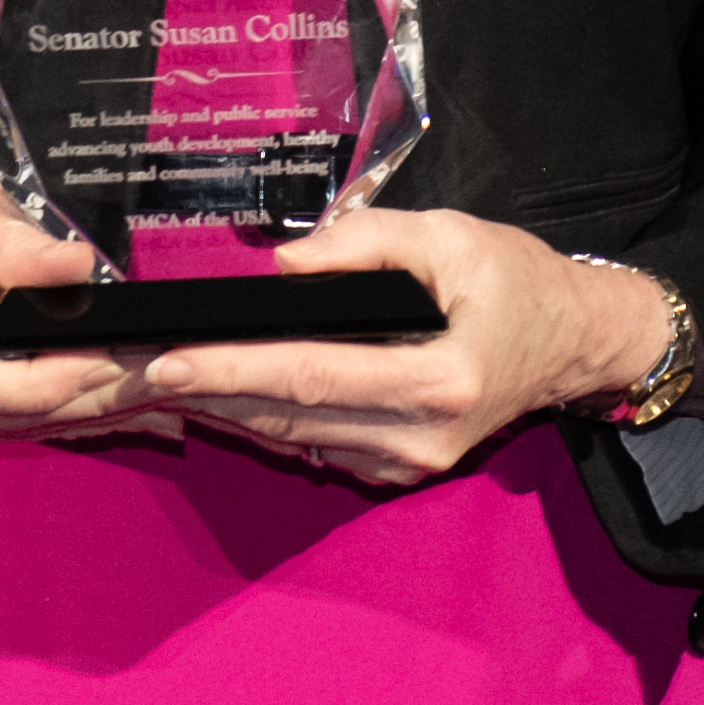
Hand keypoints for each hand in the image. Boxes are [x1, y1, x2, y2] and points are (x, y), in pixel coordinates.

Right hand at [0, 131, 168, 444]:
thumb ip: (15, 242)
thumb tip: (78, 267)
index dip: (43, 385)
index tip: (109, 361)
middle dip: (82, 399)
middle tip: (158, 376)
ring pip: (8, 427)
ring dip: (83, 413)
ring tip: (155, 394)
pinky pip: (5, 424)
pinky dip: (62, 412)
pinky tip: (120, 403)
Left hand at [132, 206, 667, 487]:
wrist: (577, 343)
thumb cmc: (519, 281)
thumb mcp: (450, 237)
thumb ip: (362, 243)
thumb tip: (278, 262)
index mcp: (438, 381)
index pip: (309, 374)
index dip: (231, 368)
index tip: (163, 359)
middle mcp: (419, 438)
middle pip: (287, 417)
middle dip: (203, 392)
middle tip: (127, 370)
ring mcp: (409, 463)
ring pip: (293, 438)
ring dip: (223, 410)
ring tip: (152, 381)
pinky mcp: (400, 468)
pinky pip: (315, 444)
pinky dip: (263, 419)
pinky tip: (216, 393)